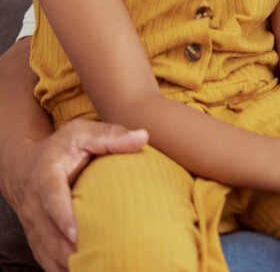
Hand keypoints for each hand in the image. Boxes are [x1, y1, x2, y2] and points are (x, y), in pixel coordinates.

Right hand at [0, 119, 147, 271]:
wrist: (24, 166)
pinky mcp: (37, 238)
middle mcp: (34, 204)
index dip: (63, 217)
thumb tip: (143, 137)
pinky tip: (86, 270)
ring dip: (68, 264)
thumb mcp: (82, 133)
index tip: (77, 233)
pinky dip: (63, 269)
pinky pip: (46, 259)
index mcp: (46, 177)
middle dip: (69, 250)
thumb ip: (111, 135)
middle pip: (48, 234)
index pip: (52, 199)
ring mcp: (33, 224)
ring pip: (47, 252)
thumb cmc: (62, 148)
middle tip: (96, 259)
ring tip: (95, 267)